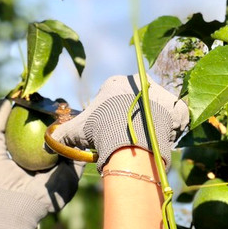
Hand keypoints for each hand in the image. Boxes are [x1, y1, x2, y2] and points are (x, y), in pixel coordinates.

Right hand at [0, 100, 83, 228]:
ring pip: (14, 122)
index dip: (60, 118)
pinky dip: (1, 113)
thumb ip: (77, 158)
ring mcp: (9, 151)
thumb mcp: (70, 177)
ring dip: (22, 106)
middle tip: (51, 98)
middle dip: (42, 108)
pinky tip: (11, 99)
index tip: (67, 107)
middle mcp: (27, 153)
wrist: (19, 211)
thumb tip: (83, 137)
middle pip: (34, 124)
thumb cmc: (47, 197)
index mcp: (45, 159)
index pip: (53, 132)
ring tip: (31, 92)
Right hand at [49, 75, 188, 172]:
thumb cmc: (100, 131)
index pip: (115, 100)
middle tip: (128, 141)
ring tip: (144, 145)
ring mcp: (163, 94)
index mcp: (118, 83)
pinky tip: (161, 142)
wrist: (129, 139)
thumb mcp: (76, 131)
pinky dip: (171, 132)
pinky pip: (177, 121)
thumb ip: (62, 134)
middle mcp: (142, 83)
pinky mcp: (179, 109)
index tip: (110, 134)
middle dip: (133, 121)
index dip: (111, 119)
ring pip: (158, 112)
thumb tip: (48, 140)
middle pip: (138, 104)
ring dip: (153, 126)